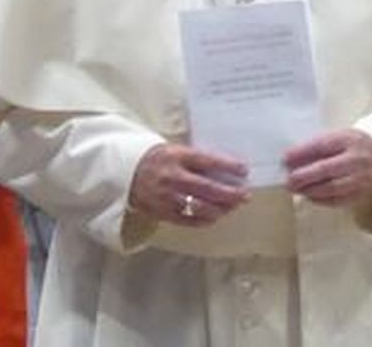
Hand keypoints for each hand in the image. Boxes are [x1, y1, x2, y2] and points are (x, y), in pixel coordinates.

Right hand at [129, 144, 248, 226]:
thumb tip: (228, 169)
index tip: (244, 170)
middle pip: (206, 188)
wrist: (127, 172)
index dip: (228, 166)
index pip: (207, 161)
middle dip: (229, 193)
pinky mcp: (162, 212)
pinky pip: (187, 220)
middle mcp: (171, 177)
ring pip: (198, 207)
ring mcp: (166, 197)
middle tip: (245, 195)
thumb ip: (198, 159)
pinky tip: (216, 216)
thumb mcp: (177, 150)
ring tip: (233, 207)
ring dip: (220, 208)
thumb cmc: (159, 159)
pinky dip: (204, 220)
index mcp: (176, 156)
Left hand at [284, 129, 371, 206]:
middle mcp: (357, 159)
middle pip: (326, 169)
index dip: (301, 153)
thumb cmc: (354, 146)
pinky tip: (310, 196)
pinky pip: (337, 200)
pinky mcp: (361, 194)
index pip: (322, 145)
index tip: (285, 159)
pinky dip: (320, 200)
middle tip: (288, 180)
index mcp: (349, 140)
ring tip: (296, 189)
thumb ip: (316, 146)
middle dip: (302, 176)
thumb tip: (290, 159)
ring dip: (309, 190)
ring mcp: (361, 178)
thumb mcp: (339, 137)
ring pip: (331, 188)